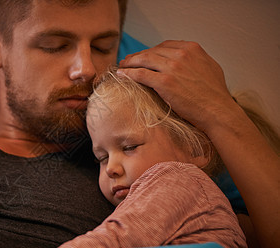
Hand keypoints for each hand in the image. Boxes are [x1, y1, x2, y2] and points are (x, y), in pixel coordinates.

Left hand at [118, 40, 237, 131]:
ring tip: (122, 67)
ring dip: (129, 63)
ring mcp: (173, 67)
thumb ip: (194, 60)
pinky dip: (128, 73)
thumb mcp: (209, 67)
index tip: (142, 57)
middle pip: (151, 51)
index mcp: (192, 48)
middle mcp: (182, 54)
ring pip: (143, 60)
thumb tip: (185, 59)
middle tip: (127, 62)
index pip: (164, 46)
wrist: (217, 111)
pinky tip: (121, 75)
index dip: (150, 51)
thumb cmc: (214, 94)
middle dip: (137, 56)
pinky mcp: (165, 82)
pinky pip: (141, 74)